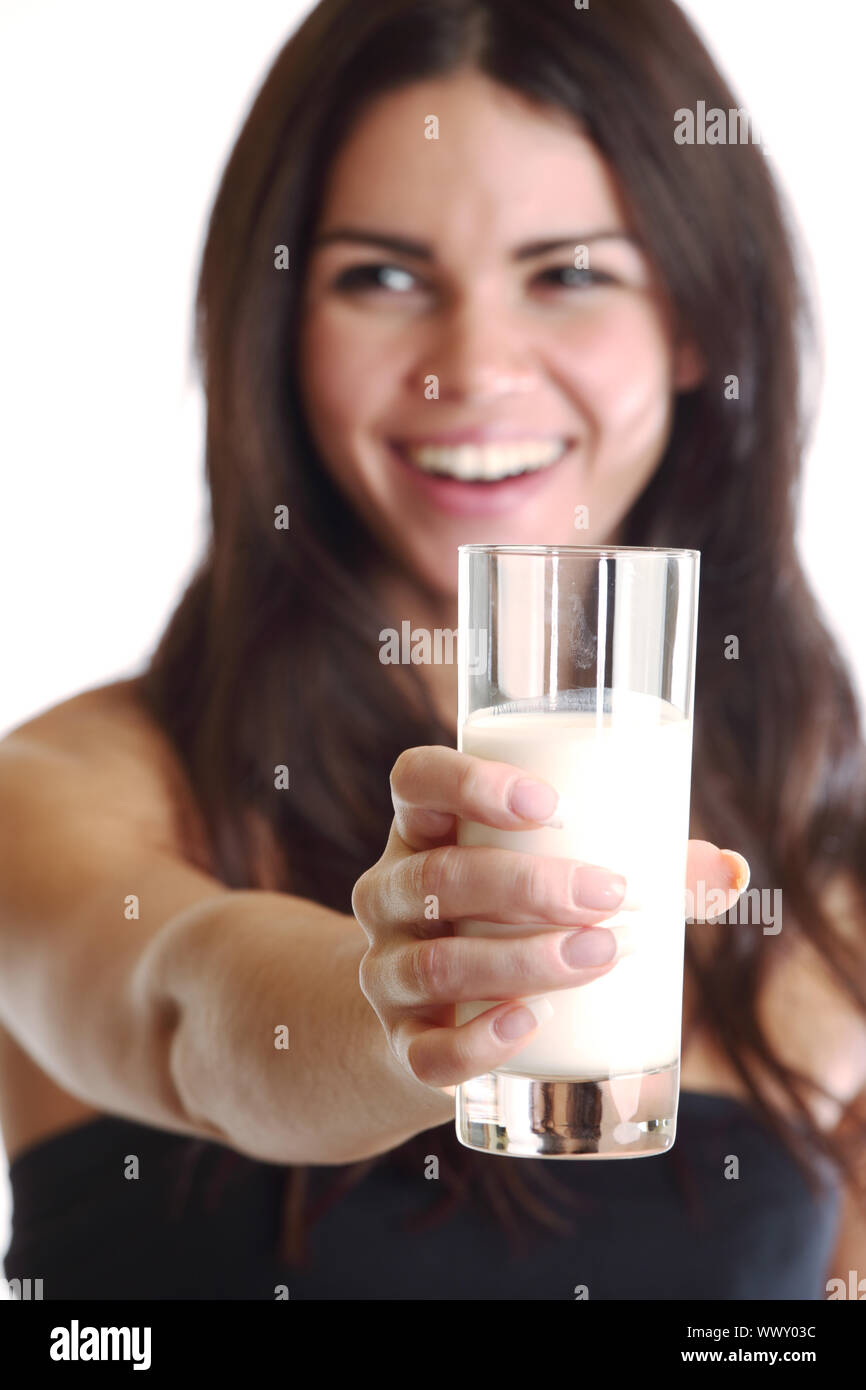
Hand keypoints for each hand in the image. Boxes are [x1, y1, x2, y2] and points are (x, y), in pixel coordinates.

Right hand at [352, 746, 748, 1096]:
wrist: (425, 1021)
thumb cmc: (505, 923)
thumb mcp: (544, 877)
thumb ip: (636, 866)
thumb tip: (730, 871)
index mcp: (423, 831)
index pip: (416, 781)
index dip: (469, 782)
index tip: (548, 805)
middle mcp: (390, 895)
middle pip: (435, 876)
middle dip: (528, 884)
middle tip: (610, 895)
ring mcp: (386, 972)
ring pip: (435, 963)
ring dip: (522, 960)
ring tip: (600, 955)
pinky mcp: (401, 1047)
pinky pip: (425, 1052)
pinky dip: (479, 1041)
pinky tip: (531, 1024)